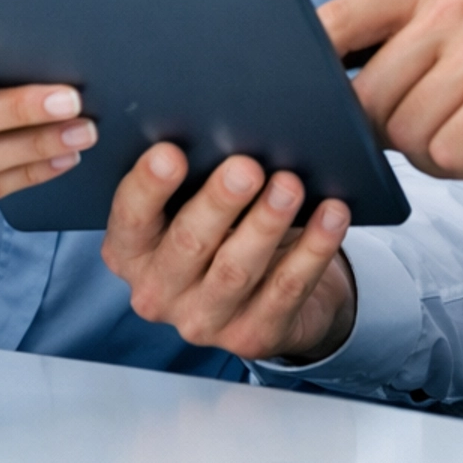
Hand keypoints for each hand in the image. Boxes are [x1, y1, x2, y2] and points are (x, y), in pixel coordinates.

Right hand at [101, 145, 357, 363]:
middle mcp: (158, 291)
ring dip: (266, 224)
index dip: (148, 186)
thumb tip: (220, 125)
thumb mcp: (191, 201)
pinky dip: (313, 250)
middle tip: (246, 167)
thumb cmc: (218, 223)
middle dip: (219, 202)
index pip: (130, 217)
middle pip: (188, 244)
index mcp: (132, 250)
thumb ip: (192, 172)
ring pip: (237, 270)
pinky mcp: (252, 337)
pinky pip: (286, 290)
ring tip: (290, 185)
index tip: (171, 153)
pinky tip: (331, 215)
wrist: (262, 287)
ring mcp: (204, 321)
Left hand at [321, 0, 462, 198]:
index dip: (304, 65)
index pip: (337, 19)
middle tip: (439, 123)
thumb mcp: (449, 44)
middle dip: (391, 131)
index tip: (291, 94)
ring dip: (435, 150)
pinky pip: (446, 153)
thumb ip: (387, 53)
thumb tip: (306, 92)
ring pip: (405, 132)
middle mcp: (455, 4)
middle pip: (366, 95)